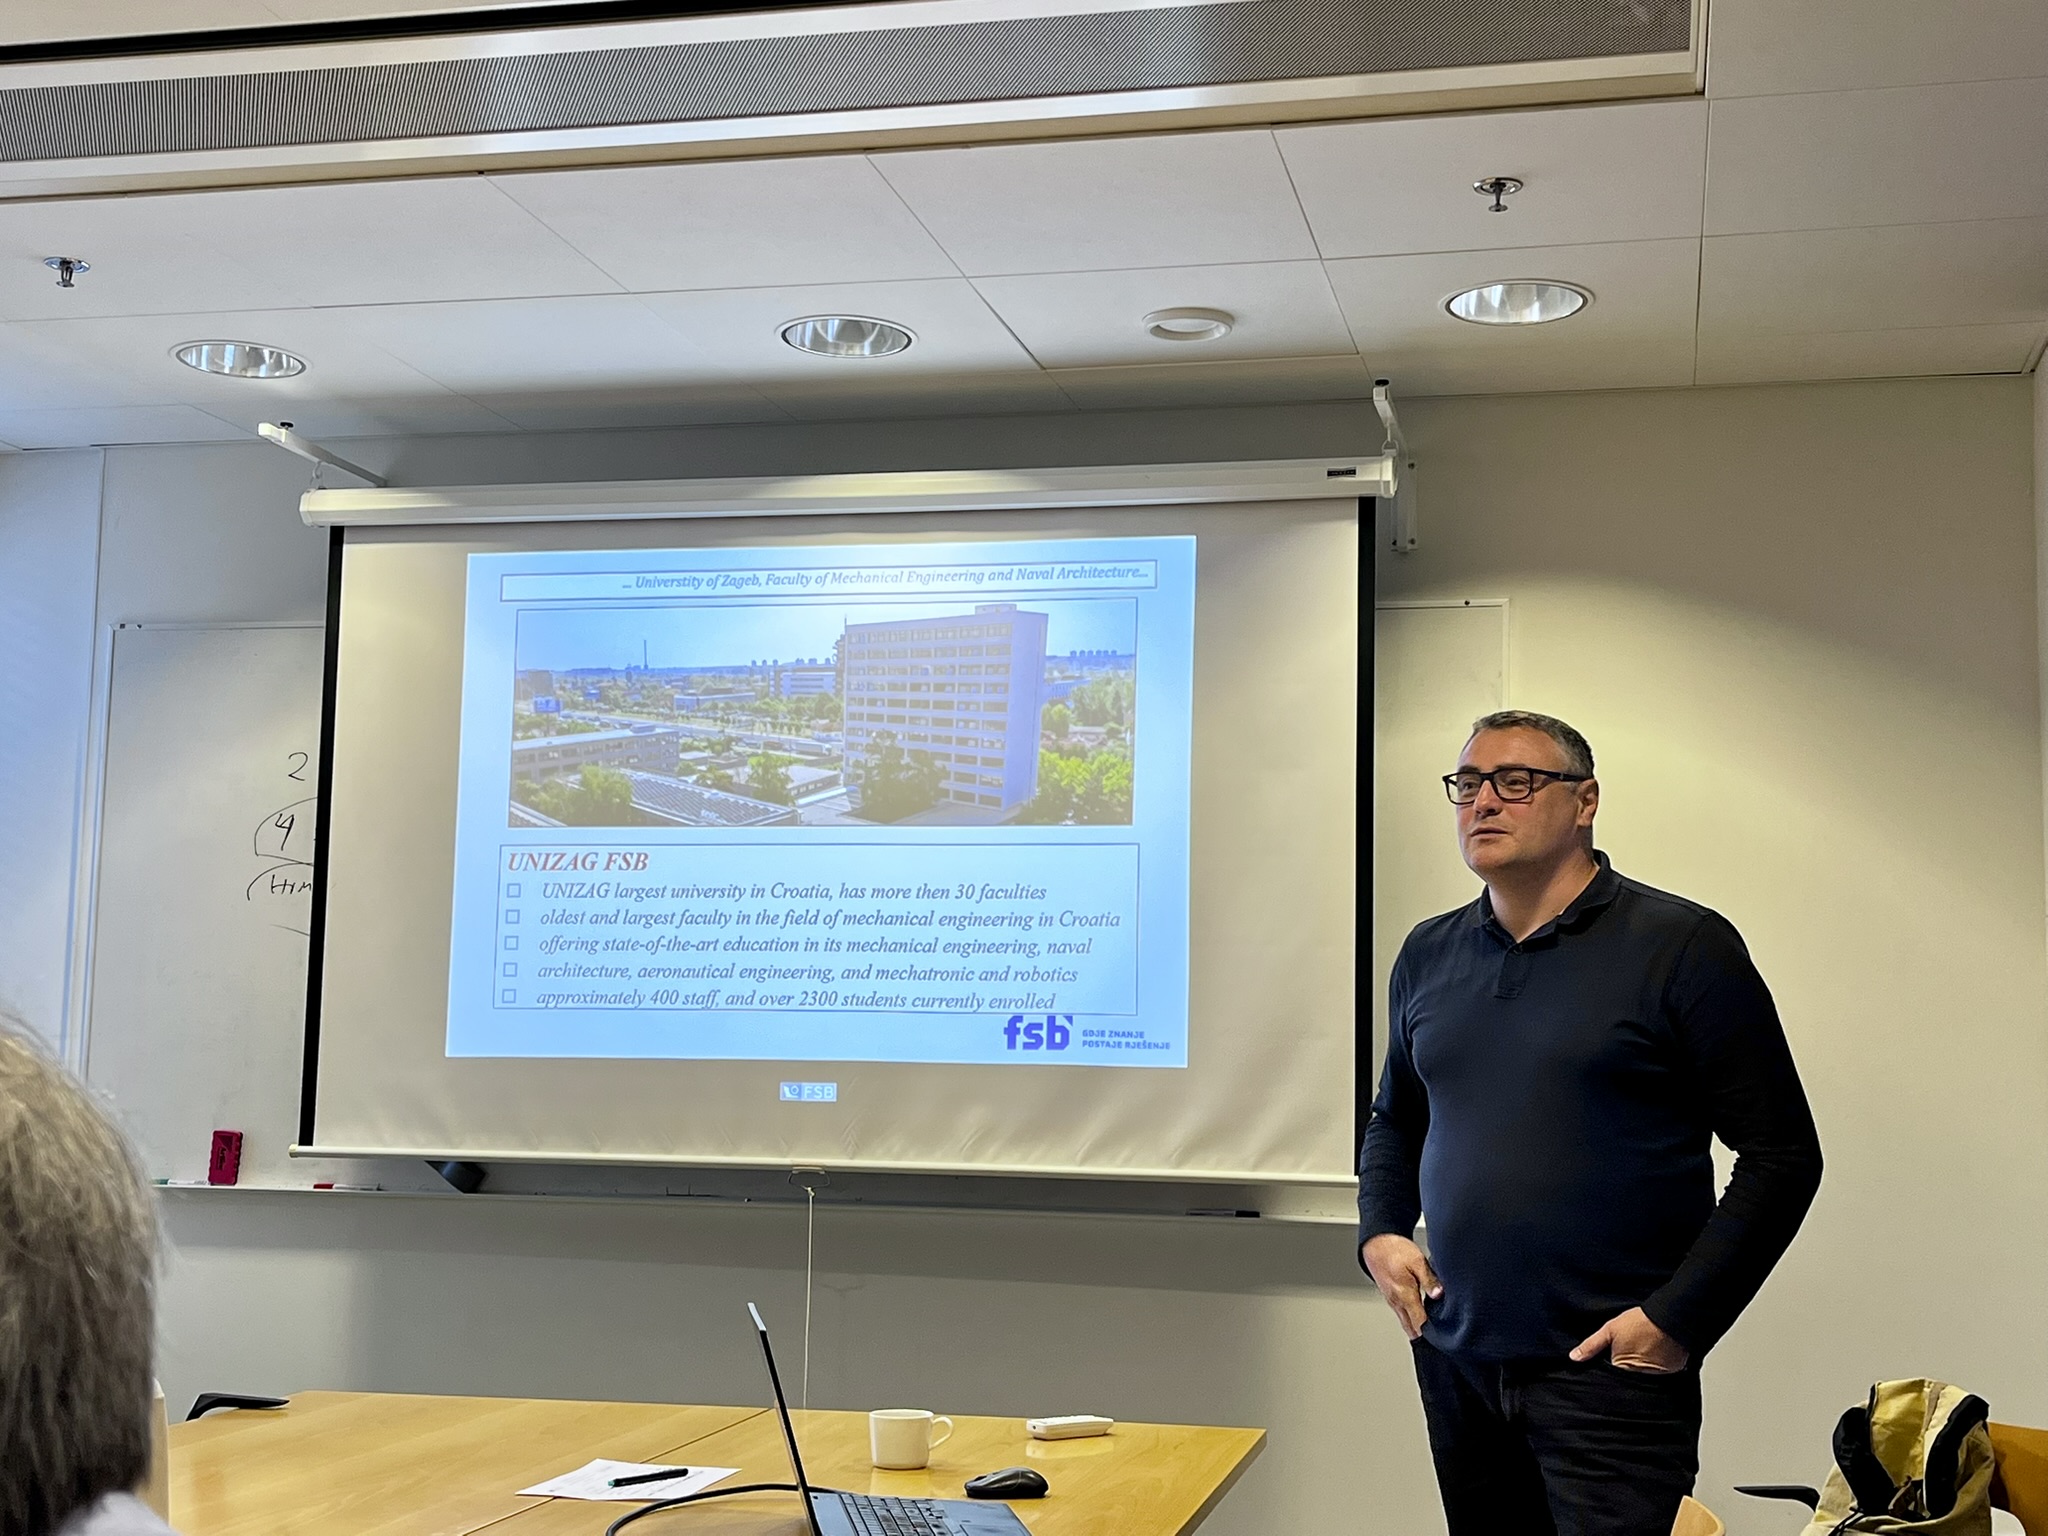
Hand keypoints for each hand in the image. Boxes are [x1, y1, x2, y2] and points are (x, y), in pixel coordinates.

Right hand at [1361, 1234, 1441, 1340]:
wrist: (1375, 1243)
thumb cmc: (1395, 1249)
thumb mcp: (1417, 1260)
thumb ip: (1429, 1279)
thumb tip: (1439, 1294)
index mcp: (1405, 1295)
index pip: (1419, 1323)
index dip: (1431, 1335)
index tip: (1442, 1342)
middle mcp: (1397, 1302)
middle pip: (1412, 1329)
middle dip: (1424, 1338)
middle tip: (1438, 1346)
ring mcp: (1392, 1300)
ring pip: (1406, 1322)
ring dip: (1417, 1330)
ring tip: (1431, 1338)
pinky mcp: (1391, 1296)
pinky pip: (1402, 1314)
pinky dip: (1411, 1320)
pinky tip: (1420, 1319)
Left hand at [1570, 1307, 1688, 1372]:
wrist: (1670, 1316)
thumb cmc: (1639, 1321)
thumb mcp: (1610, 1329)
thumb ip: (1591, 1346)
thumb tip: (1574, 1358)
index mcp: (1622, 1368)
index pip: (1611, 1377)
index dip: (1609, 1369)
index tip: (1611, 1359)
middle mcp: (1639, 1376)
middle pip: (1627, 1378)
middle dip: (1625, 1369)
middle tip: (1630, 1351)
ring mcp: (1657, 1376)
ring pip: (1644, 1377)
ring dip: (1642, 1369)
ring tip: (1643, 1350)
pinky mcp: (1672, 1372)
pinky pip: (1660, 1374)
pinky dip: (1657, 1366)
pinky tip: (1656, 1353)